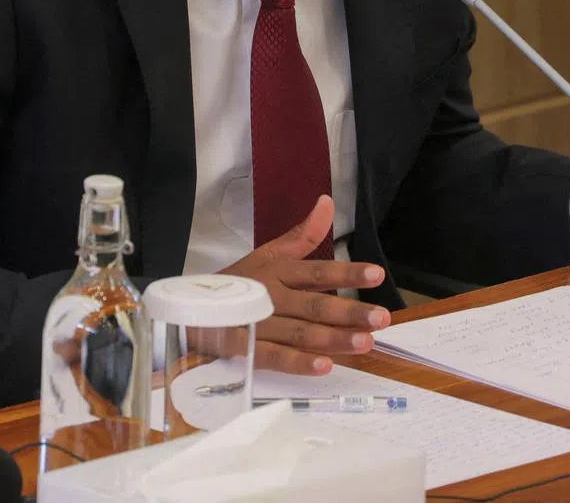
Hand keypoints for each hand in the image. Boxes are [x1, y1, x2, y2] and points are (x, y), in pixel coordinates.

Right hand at [219, 195, 390, 374]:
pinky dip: (297, 362)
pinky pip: (273, 356)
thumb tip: (327, 202)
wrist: (188, 308)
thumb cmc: (237, 283)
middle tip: (382, 318)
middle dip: (349, 312)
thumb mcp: (267, 254)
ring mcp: (256, 323)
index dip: (346, 273)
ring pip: (299, 332)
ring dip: (333, 339)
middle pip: (313, 304)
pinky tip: (323, 366)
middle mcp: (269, 295)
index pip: (317, 271)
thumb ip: (302, 234)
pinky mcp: (242, 349)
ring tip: (365, 343)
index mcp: (277, 270)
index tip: (376, 274)